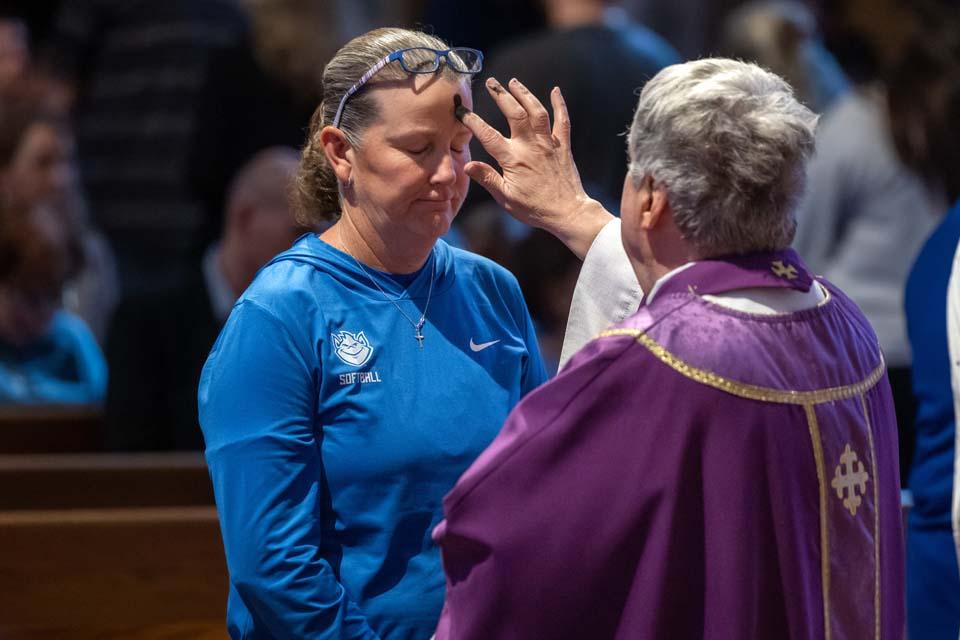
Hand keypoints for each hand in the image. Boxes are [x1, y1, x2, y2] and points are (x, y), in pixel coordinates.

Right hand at [461, 77, 612, 259]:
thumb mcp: (506, 198)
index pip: (488, 135)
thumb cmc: (535, 208)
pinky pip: (563, 120)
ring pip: (537, 112)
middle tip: (491, 82)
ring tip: (514, 82)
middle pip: (515, 113)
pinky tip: (556, 90)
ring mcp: (548, 144)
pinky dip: (560, 104)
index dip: (473, 121)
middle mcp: (531, 147)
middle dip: (501, 95)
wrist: (568, 213)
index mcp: (513, 160)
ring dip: (525, 94)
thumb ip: (487, 178)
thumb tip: (468, 166)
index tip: (462, 111)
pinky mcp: (563, 146)